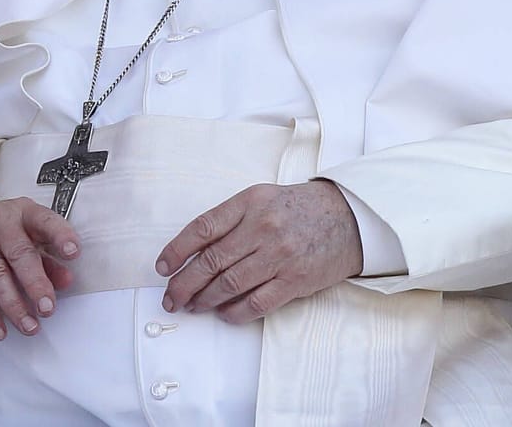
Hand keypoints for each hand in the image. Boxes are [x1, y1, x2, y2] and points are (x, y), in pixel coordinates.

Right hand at [0, 198, 79, 341]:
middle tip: (47, 308)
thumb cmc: (4, 241)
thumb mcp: (30, 245)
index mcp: (23, 213)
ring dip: (13, 305)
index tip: (73, 252)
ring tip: (29, 326)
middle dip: (35, 283)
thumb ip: (49, 263)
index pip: (43, 220)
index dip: (59, 235)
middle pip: (18, 251)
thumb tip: (66, 280)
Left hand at [156, 180, 362, 323]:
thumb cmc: (299, 209)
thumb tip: (194, 252)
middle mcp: (262, 228)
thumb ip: (230, 219)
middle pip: (211, 261)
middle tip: (170, 297)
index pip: (202, 229)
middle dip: (184, 283)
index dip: (176, 250)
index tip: (162, 267)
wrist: (349, 218)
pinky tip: (223, 313)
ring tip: (192, 306)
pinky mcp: (295, 281)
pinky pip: (256, 303)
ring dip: (204, 299)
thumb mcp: (261, 198)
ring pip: (229, 284)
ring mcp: (279, 256)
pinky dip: (234, 312)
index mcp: (249, 203)